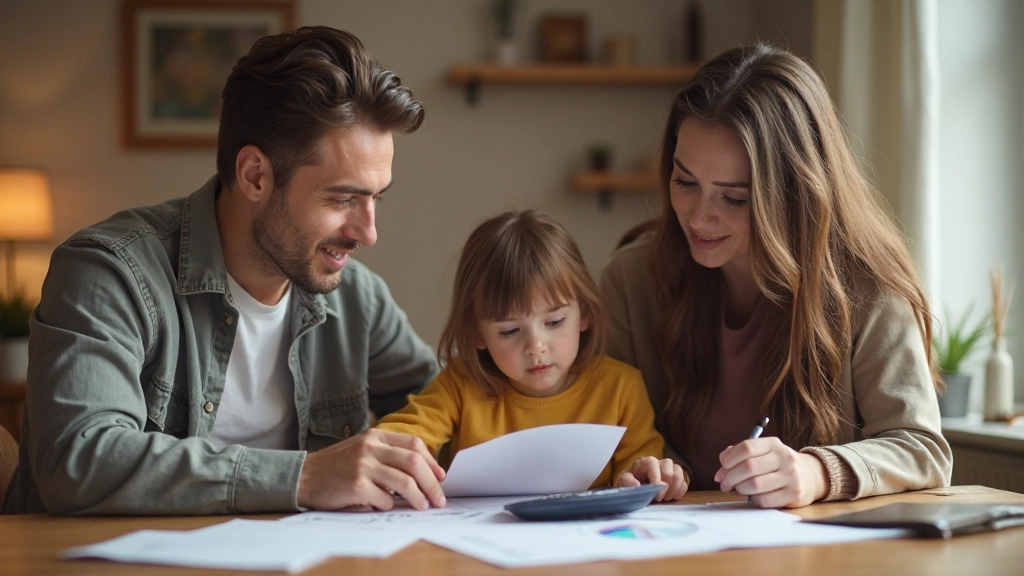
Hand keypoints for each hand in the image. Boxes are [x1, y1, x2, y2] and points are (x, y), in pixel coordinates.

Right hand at [297, 428, 445, 510]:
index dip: (432, 462)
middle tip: (438, 498)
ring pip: (404, 482)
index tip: (440, 477)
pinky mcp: (356, 486)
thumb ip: (389, 454)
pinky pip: (385, 499)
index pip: (414, 444)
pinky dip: (390, 506)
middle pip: (414, 463)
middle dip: (431, 483)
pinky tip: (384, 506)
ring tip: (423, 506)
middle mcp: (370, 447)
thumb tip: (426, 471)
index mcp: (376, 435)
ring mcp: (363, 466)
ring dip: (418, 498)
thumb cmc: (338, 466)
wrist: (304, 476)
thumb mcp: (363, 449)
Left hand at [616, 456, 687, 501]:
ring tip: (666, 498)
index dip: (656, 480)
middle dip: (666, 486)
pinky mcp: (677, 478)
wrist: (636, 487)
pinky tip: (672, 497)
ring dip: (674, 488)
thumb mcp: (623, 481)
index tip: (656, 495)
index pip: (654, 465)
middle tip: (659, 498)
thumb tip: (636, 484)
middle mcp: (660, 462)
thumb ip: (627, 481)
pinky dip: (680, 491)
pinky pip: (684, 482)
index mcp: (646, 462)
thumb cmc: (630, 482)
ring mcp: (670, 469)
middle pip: (669, 469)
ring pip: (679, 473)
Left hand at [714, 437, 828, 507]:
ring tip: (738, 489)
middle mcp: (784, 458)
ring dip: (740, 489)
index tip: (722, 467)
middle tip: (724, 483)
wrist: (811, 476)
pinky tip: (754, 496)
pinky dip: (754, 499)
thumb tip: (721, 468)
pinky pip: (764, 500)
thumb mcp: (764, 452)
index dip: (729, 459)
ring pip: (754, 485)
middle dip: (730, 477)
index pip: (746, 448)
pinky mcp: (794, 494)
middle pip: (748, 467)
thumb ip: (740, 454)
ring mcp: (791, 476)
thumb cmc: (778, 464)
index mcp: (773, 444)